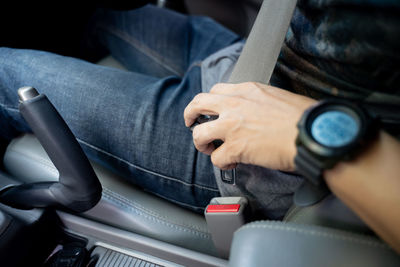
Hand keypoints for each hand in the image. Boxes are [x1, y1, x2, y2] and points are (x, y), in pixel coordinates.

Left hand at [184, 82, 315, 170]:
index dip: (209, 102)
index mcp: (247, 90)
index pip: (216, 90)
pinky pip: (216, 158)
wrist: (312, 133)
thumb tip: (252, 112)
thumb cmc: (303, 117)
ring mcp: (232, 126)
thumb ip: (257, 101)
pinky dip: (222, 163)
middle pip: (197, 104)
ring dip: (201, 143)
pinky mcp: (236, 148)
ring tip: (210, 149)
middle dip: (190, 115)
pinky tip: (232, 163)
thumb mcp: (277, 96)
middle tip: (192, 124)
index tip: (210, 110)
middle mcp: (234, 104)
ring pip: (199, 134)